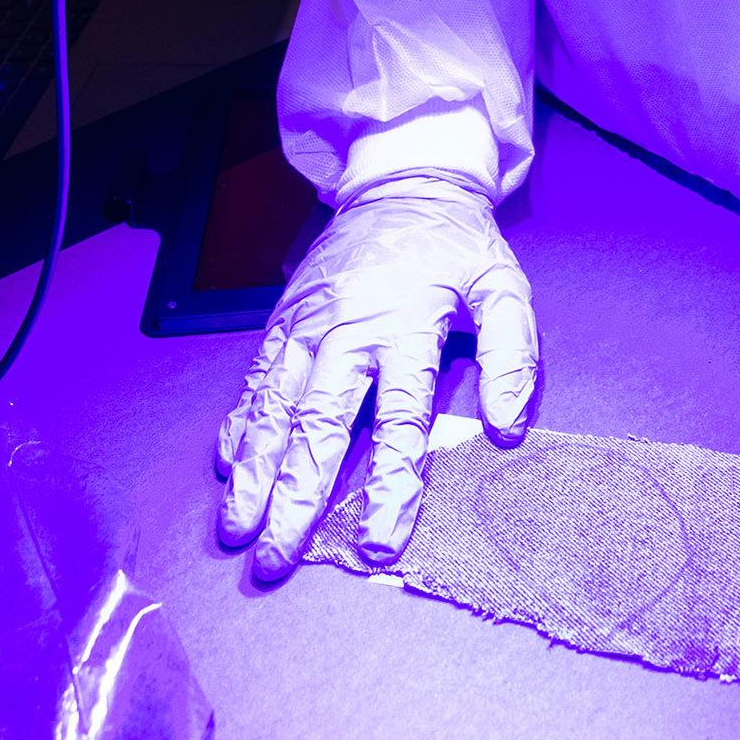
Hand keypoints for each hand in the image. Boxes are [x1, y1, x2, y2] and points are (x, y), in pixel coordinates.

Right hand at [214, 170, 537, 578]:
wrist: (401, 182)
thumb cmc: (456, 245)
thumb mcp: (503, 286)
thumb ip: (512, 354)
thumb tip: (508, 427)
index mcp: (407, 324)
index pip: (398, 420)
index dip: (389, 485)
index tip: (379, 543)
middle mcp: (347, 329)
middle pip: (318, 424)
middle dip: (295, 497)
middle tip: (277, 558)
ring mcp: (307, 324)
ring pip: (274, 407)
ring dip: (252, 472)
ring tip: (237, 528)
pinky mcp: (282, 319)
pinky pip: (255, 379)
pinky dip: (238, 424)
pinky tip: (227, 467)